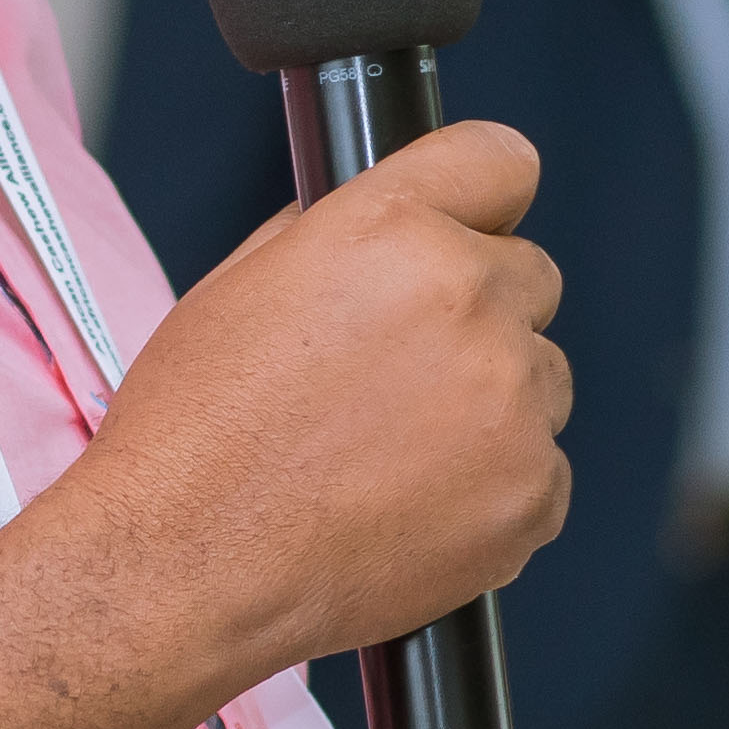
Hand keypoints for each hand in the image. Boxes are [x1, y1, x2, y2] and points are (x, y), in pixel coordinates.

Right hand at [85, 122, 567, 679]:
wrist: (186, 567)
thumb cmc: (193, 433)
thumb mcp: (239, 286)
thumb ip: (334, 236)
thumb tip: (387, 229)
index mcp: (391, 231)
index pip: (500, 160)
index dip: (480, 198)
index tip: (472, 223)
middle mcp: (467, 301)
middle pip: (530, 275)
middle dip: (479, 311)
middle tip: (399, 374)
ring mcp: (510, 401)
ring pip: (541, 378)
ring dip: (491, 403)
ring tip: (393, 454)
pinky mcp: (532, 493)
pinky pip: (543, 470)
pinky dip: (496, 490)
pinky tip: (413, 508)